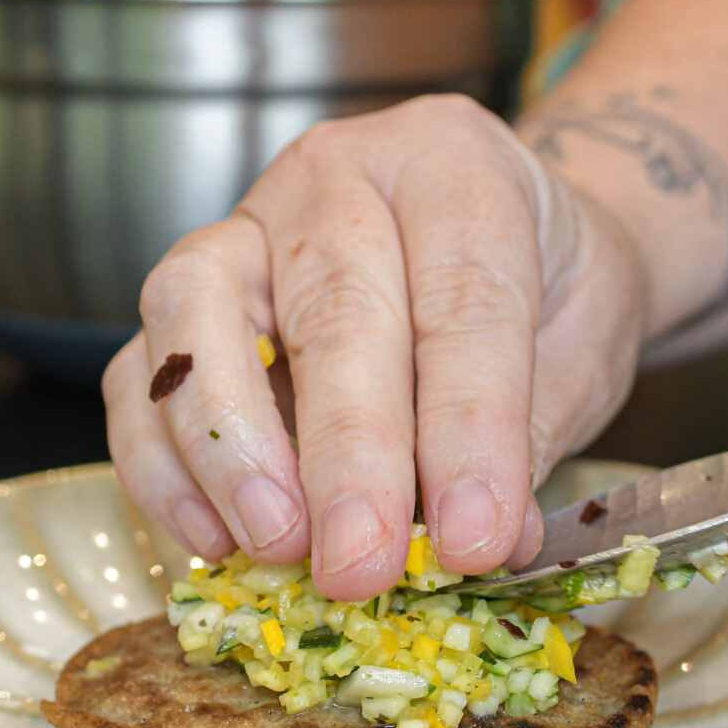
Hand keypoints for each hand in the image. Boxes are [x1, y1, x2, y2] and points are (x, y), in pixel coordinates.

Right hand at [104, 96, 647, 600]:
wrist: (510, 238)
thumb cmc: (547, 285)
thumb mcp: (584, 342)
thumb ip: (531, 434)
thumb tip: (480, 541)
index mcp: (455, 162)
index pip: (462, 298)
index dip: (468, 429)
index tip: (473, 540)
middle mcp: (337, 177)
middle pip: (330, 309)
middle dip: (346, 455)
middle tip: (360, 564)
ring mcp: (244, 227)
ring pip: (195, 314)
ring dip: (229, 448)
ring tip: (276, 545)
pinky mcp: (185, 295)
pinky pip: (142, 372)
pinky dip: (162, 462)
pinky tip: (213, 537)